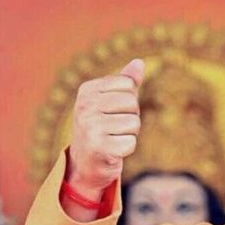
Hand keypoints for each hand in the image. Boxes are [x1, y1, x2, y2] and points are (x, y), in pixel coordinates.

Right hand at [67, 59, 144, 199]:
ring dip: (129, 134)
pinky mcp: (99, 147)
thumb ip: (125, 82)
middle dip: (131, 117)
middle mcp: (84, 106)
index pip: (128, 85)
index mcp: (87, 90)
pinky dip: (126, 149)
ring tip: (113, 138)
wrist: (85, 162)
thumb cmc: (102, 127)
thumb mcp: (110, 101)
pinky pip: (131, 143)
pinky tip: (112, 151)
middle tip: (114, 127)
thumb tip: (140, 62)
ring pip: (134, 123)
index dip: (129, 100)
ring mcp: (90, 127)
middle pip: (132, 103)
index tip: (114, 111)